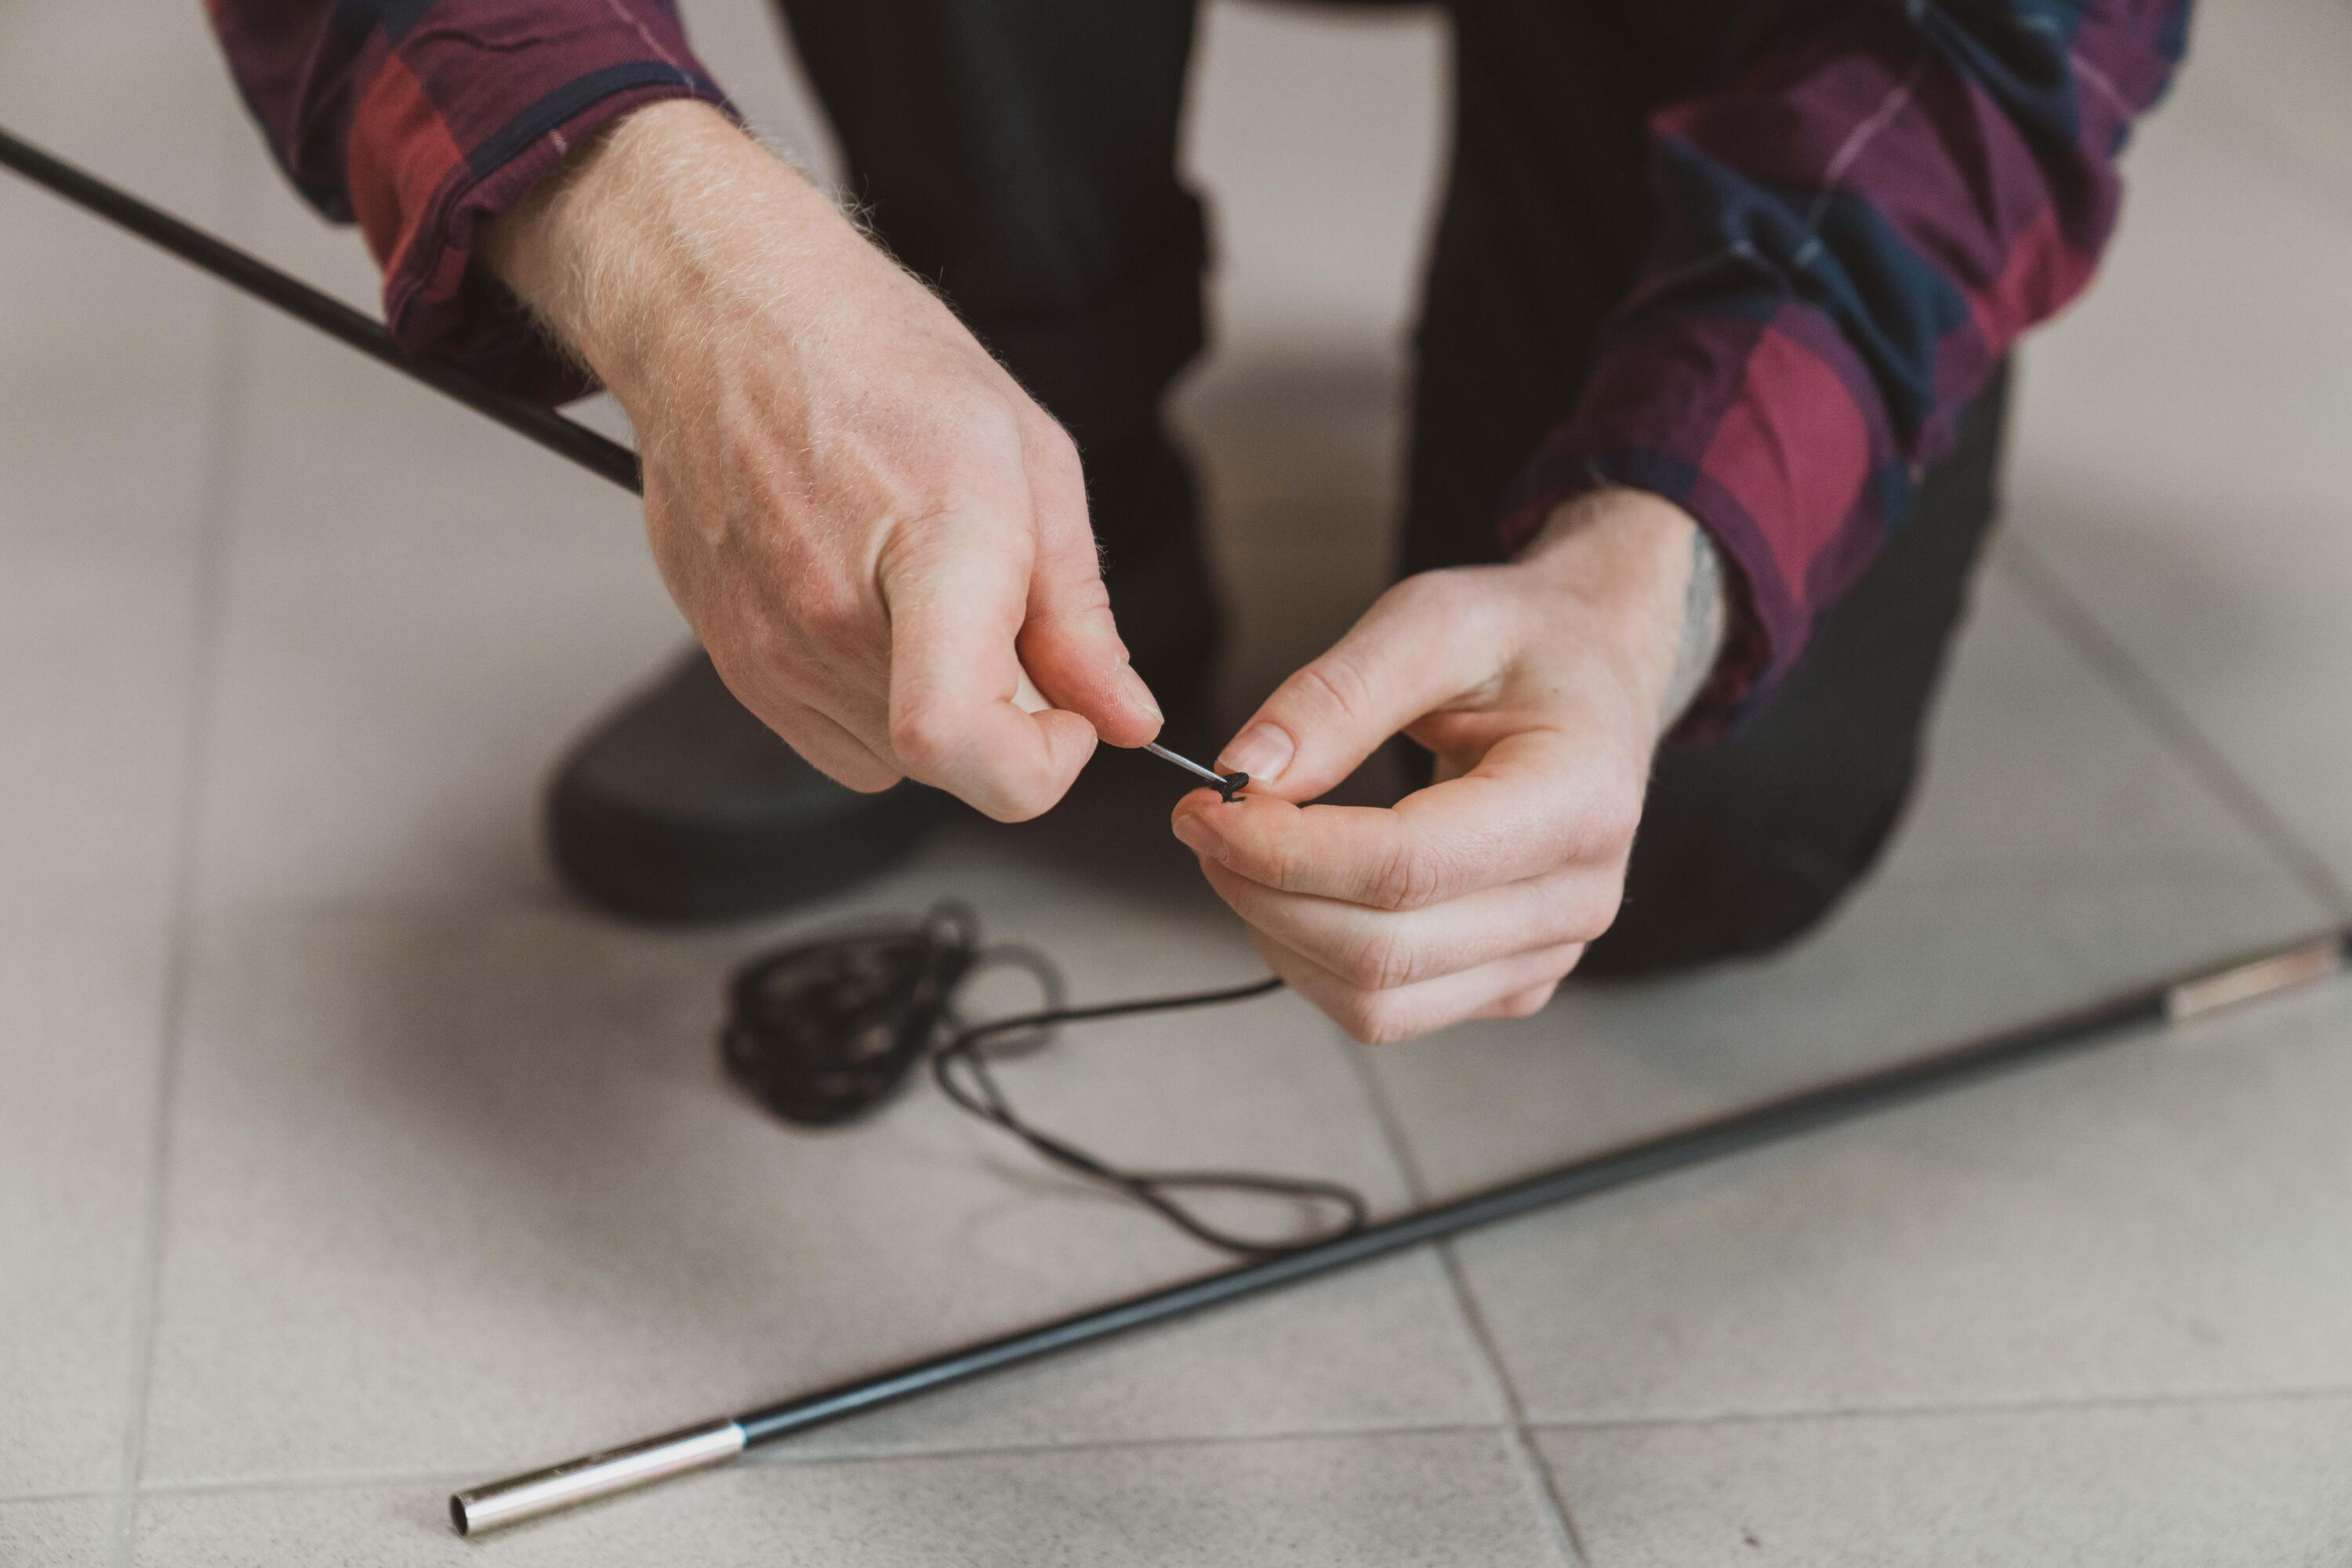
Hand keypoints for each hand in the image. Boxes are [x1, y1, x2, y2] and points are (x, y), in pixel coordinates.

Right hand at [484, 102, 1160, 820]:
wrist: (728, 318)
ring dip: (934, 706)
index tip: (1070, 719)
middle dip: (1003, 716)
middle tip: (998, 609)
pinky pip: (831, 737)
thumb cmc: (881, 364)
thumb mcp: (1031, 464)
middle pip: (948, 763)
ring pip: (891, 759)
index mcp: (930, 554)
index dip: (1038, 769)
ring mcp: (768, 651)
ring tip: (918, 587)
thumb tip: (1127, 718)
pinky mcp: (731, 664)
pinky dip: (872, 698)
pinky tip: (867, 602)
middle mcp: (832, 619)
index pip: (962, 745)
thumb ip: (1081, 615)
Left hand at [1170, 490, 1727, 1041]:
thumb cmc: (1522, 641)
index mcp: (1579, 800)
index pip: (1406, 868)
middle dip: (1264, 895)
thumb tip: (1244, 775)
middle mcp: (1578, 897)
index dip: (1285, 853)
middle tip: (1205, 824)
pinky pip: (1391, 1010)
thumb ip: (1337, 695)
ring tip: (1244, 852)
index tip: (1206, 809)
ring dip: (1279, 936)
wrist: (1595, 675)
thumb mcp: (1433, 620)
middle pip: (1383, 952)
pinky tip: (1298, 889)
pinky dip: (1316, 960)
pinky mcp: (1513, 981)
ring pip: (1378, 1003)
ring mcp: (1550, 953)